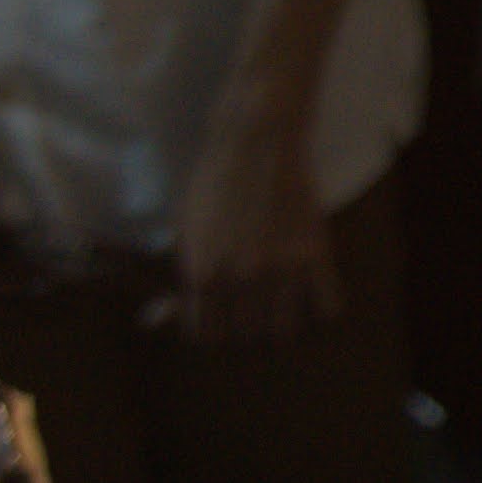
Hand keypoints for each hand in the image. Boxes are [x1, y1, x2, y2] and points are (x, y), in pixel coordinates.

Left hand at [158, 106, 339, 345]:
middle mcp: (239, 280)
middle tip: (256, 306)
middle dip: (250, 326)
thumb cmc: (215, 183)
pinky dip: (323, 307)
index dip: (215, 328)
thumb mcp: (184, 233)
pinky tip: (315, 291)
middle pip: (247, 338)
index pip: (206, 336)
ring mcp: (279, 270)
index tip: (224, 316)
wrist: (257, 144)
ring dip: (284, 323)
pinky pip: (328, 309)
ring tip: (284, 303)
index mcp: (202, 275)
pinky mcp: (315, 256)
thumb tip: (153, 320)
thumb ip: (181, 277)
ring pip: (285, 333)